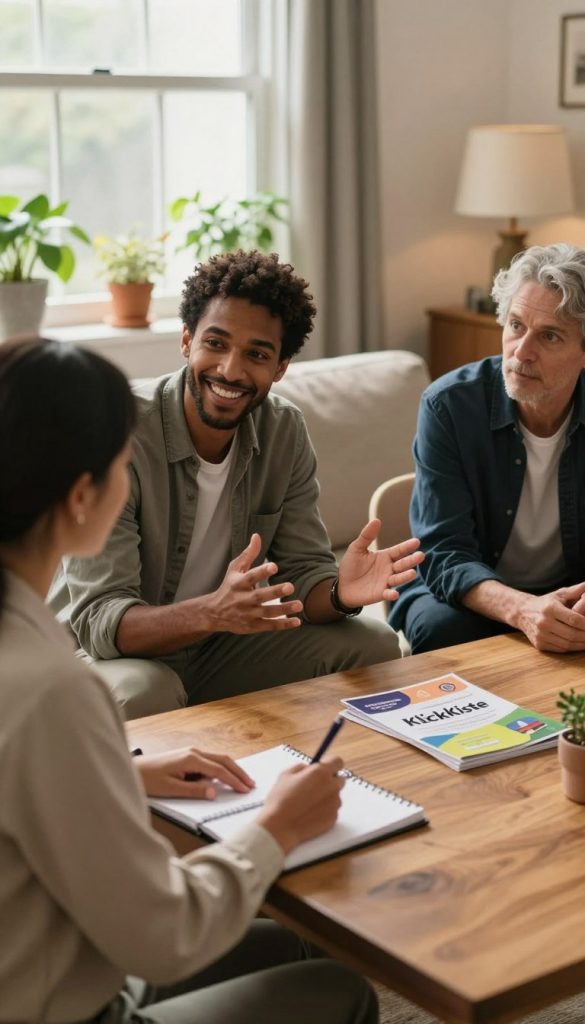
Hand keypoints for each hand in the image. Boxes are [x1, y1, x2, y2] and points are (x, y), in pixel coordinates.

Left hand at [136, 747, 255, 798]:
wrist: (134, 769)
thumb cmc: (149, 779)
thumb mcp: (171, 789)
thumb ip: (194, 790)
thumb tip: (214, 792)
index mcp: (191, 758)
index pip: (219, 770)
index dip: (234, 780)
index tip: (245, 789)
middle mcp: (194, 752)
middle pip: (223, 760)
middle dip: (238, 772)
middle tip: (251, 784)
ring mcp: (191, 752)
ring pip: (218, 759)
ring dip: (231, 770)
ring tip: (242, 782)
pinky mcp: (188, 756)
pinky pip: (209, 761)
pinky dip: (220, 769)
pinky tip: (224, 778)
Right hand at [205, 533, 302, 633]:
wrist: (214, 613)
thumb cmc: (229, 586)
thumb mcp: (234, 569)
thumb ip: (248, 554)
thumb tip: (257, 536)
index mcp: (238, 583)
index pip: (250, 576)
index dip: (262, 572)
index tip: (274, 566)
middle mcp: (242, 599)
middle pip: (259, 596)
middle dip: (275, 592)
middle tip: (290, 586)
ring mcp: (247, 614)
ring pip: (267, 612)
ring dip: (283, 609)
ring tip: (299, 605)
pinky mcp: (252, 626)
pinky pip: (269, 626)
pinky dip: (283, 624)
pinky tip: (296, 621)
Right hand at [255, 758, 344, 853]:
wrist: (280, 827)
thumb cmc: (280, 800)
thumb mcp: (286, 775)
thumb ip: (301, 768)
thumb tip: (308, 768)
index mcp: (321, 772)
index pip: (337, 761)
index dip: (331, 764)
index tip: (325, 768)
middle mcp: (332, 786)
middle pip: (339, 779)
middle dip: (329, 781)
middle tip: (315, 787)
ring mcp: (334, 803)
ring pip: (335, 795)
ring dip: (327, 796)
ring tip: (308, 803)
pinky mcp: (334, 818)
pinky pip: (332, 809)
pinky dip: (325, 810)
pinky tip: (310, 813)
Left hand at [337, 519, 423, 607]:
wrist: (342, 586)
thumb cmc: (351, 566)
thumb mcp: (357, 548)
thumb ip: (367, 536)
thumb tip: (377, 520)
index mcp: (385, 556)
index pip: (399, 550)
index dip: (407, 546)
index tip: (416, 541)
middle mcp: (389, 569)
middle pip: (403, 564)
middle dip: (411, 560)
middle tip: (420, 555)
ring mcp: (386, 582)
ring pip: (399, 578)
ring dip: (406, 576)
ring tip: (413, 573)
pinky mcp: (380, 594)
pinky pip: (388, 594)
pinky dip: (392, 594)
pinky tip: (394, 594)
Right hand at [515, 583, 584, 651]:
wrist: (523, 612)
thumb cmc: (546, 602)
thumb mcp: (560, 594)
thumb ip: (576, 590)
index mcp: (550, 608)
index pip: (574, 619)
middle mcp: (543, 622)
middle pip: (572, 634)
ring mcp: (540, 635)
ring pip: (567, 644)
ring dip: (582, 644)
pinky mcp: (539, 644)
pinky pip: (560, 649)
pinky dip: (572, 648)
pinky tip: (579, 644)